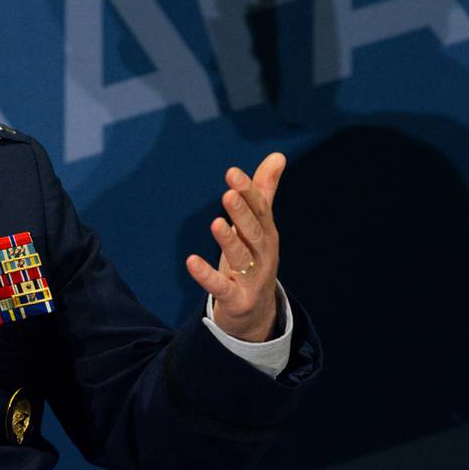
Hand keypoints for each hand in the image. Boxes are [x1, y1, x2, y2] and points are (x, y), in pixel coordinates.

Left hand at [185, 152, 285, 342]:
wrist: (257, 314)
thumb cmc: (254, 260)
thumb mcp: (259, 227)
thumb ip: (264, 192)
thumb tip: (278, 155)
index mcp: (267, 235)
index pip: (261, 211)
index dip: (248, 192)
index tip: (232, 173)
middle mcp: (263, 256)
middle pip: (253, 233)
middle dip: (242, 213)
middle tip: (228, 193)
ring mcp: (251, 280)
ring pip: (241, 258)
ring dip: (229, 241)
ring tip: (216, 223)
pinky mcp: (236, 300)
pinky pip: (220, 287)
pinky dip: (206, 276)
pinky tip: (190, 261)